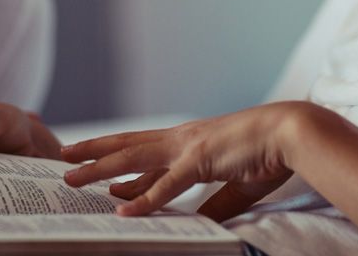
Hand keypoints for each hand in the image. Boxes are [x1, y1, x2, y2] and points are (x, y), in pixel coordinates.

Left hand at [61, 102, 311, 219]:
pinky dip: (142, 197)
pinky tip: (120, 208)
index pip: (148, 158)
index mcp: (192, 143)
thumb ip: (214, 205)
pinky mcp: (200, 159)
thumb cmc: (270, 153)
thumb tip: (198, 225)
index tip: (101, 180)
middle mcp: (183, 139)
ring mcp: (188, 146)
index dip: (121, 168)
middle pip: (128, 146)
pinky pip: (166, 183)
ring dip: (98, 167)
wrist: (293, 132)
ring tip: (70, 176)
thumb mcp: (236, 186)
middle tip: (64, 158)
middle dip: (94, 153)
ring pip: (132, 157)